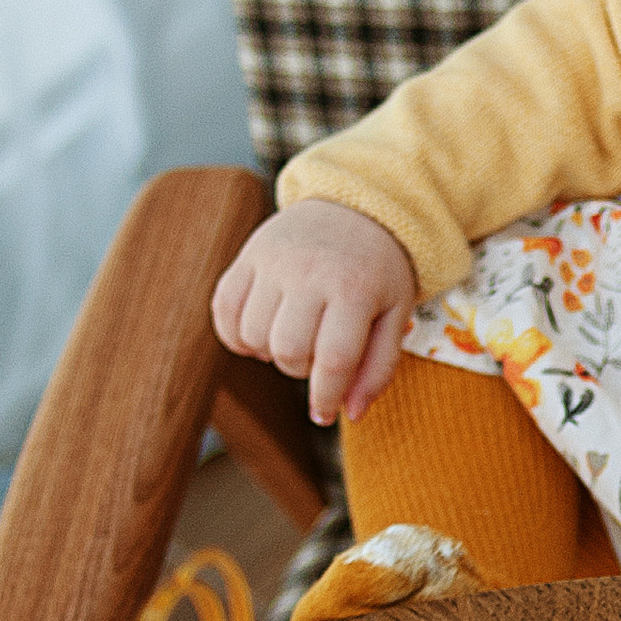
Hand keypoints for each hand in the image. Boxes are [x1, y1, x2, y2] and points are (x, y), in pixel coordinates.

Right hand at [211, 201, 416, 427]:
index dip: (325, 398)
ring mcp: (274, 260)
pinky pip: (223, 309)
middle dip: (300, 370)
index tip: (324, 414)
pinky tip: (260, 332)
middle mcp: (310, 272)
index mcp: (355, 289)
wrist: (356, 205)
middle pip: (288, 351)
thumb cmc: (379, 271)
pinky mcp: (248, 255)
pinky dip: (236, 334)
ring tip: (292, 337)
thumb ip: (379, 367)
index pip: (332, 360)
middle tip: (315, 356)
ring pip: (253, 335)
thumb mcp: (396, 315)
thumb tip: (350, 414)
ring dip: (270, 352)